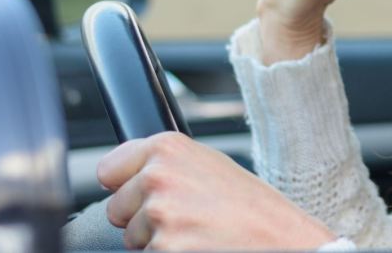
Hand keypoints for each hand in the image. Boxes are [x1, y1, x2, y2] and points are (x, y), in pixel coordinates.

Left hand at [97, 132, 335, 250]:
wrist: (281, 238)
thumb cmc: (253, 206)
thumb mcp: (211, 165)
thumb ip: (168, 163)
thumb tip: (126, 172)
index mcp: (168, 148)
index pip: (110, 169)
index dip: (127, 184)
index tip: (144, 191)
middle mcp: (159, 177)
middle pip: (117, 208)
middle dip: (144, 217)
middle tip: (187, 216)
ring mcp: (160, 215)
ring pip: (132, 238)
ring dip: (159, 240)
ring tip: (198, 232)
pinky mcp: (164, 248)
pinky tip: (198, 246)